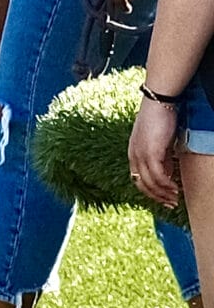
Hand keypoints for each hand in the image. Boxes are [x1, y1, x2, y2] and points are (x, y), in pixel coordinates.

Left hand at [132, 90, 183, 208]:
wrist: (157, 103)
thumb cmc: (159, 120)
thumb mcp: (158, 143)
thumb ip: (161, 158)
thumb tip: (167, 175)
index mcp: (133, 153)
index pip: (138, 179)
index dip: (151, 191)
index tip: (163, 198)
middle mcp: (134, 156)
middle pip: (143, 184)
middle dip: (157, 197)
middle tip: (171, 204)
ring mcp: (141, 155)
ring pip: (151, 183)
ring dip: (164, 193)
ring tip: (175, 198)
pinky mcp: (151, 152)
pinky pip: (158, 176)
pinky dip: (167, 185)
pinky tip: (175, 188)